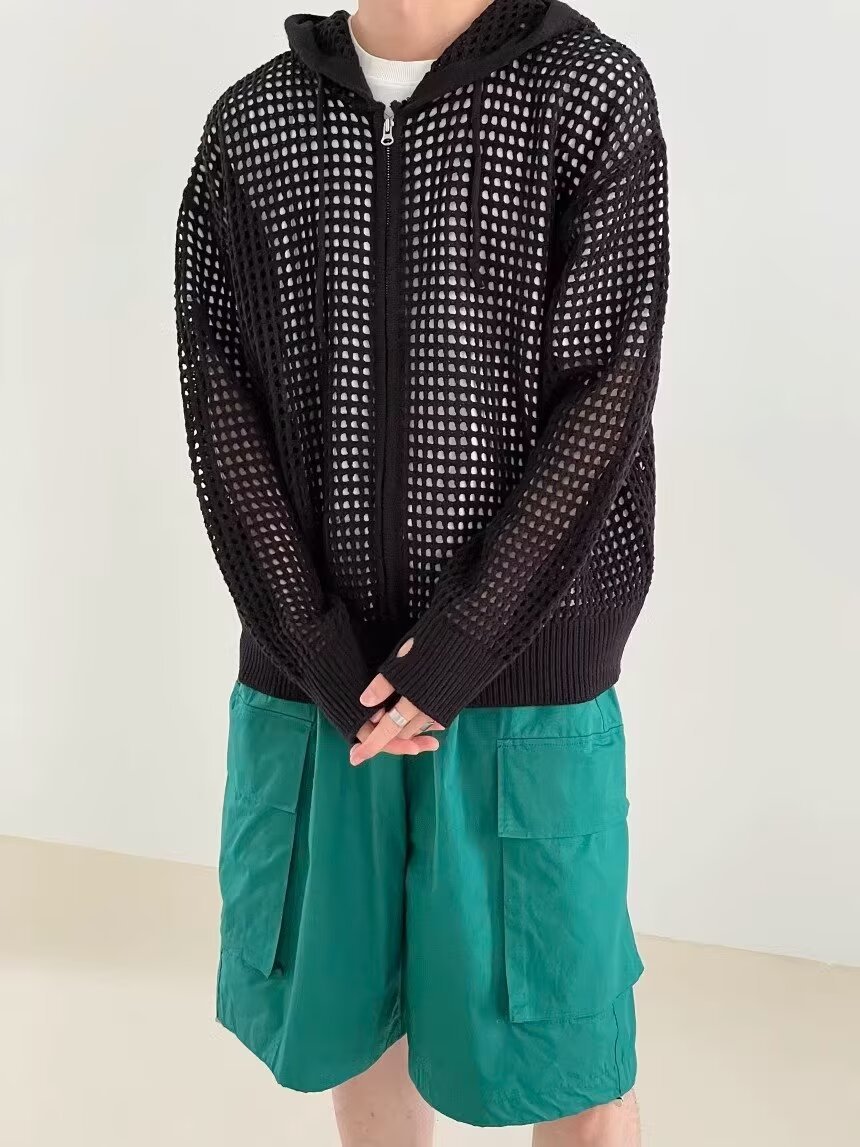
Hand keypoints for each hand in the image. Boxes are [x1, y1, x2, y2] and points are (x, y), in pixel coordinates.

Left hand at [351, 641, 443, 764]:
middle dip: (386, 735)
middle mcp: (429, 712)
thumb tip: (365, 703)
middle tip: (371, 728)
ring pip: (417, 728)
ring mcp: (444, 709)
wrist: (475, 635)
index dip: (370, 746)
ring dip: (403, 726)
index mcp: (413, 702)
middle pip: (401, 734)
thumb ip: (385, 683)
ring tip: (390, 714)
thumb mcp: (403, 659)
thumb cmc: (435, 641)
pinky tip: (413, 706)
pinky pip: (433, 720)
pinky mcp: (454, 704)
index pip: (386, 732)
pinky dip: (420, 718)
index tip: (354, 758)